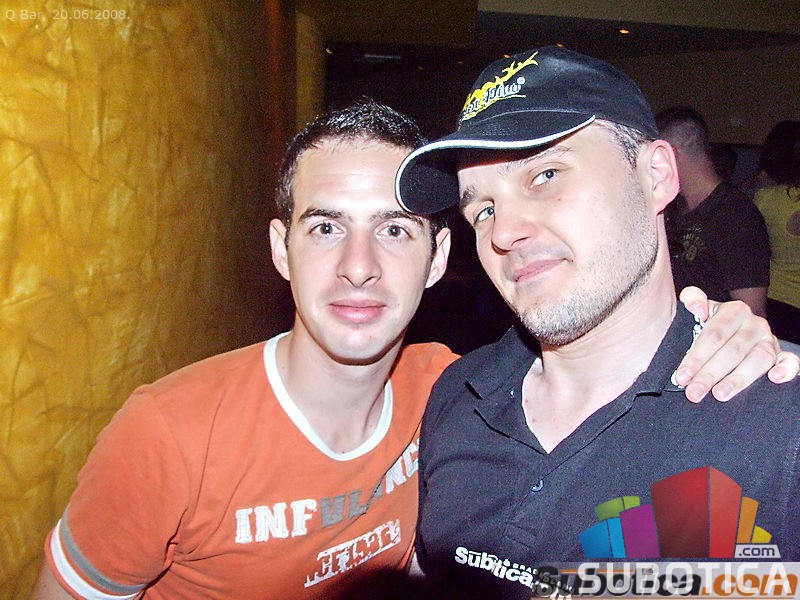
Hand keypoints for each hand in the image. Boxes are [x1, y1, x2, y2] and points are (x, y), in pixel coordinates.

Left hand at [674, 287, 798, 401]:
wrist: (736, 330)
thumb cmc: (712, 326)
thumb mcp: (699, 311)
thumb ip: (692, 300)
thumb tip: (697, 308)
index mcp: (734, 311)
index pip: (714, 335)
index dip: (696, 357)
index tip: (681, 376)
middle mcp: (755, 324)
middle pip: (732, 351)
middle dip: (710, 374)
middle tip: (693, 393)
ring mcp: (770, 340)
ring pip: (758, 359)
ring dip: (738, 379)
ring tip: (719, 395)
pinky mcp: (782, 355)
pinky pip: (790, 361)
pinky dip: (786, 370)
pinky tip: (775, 379)